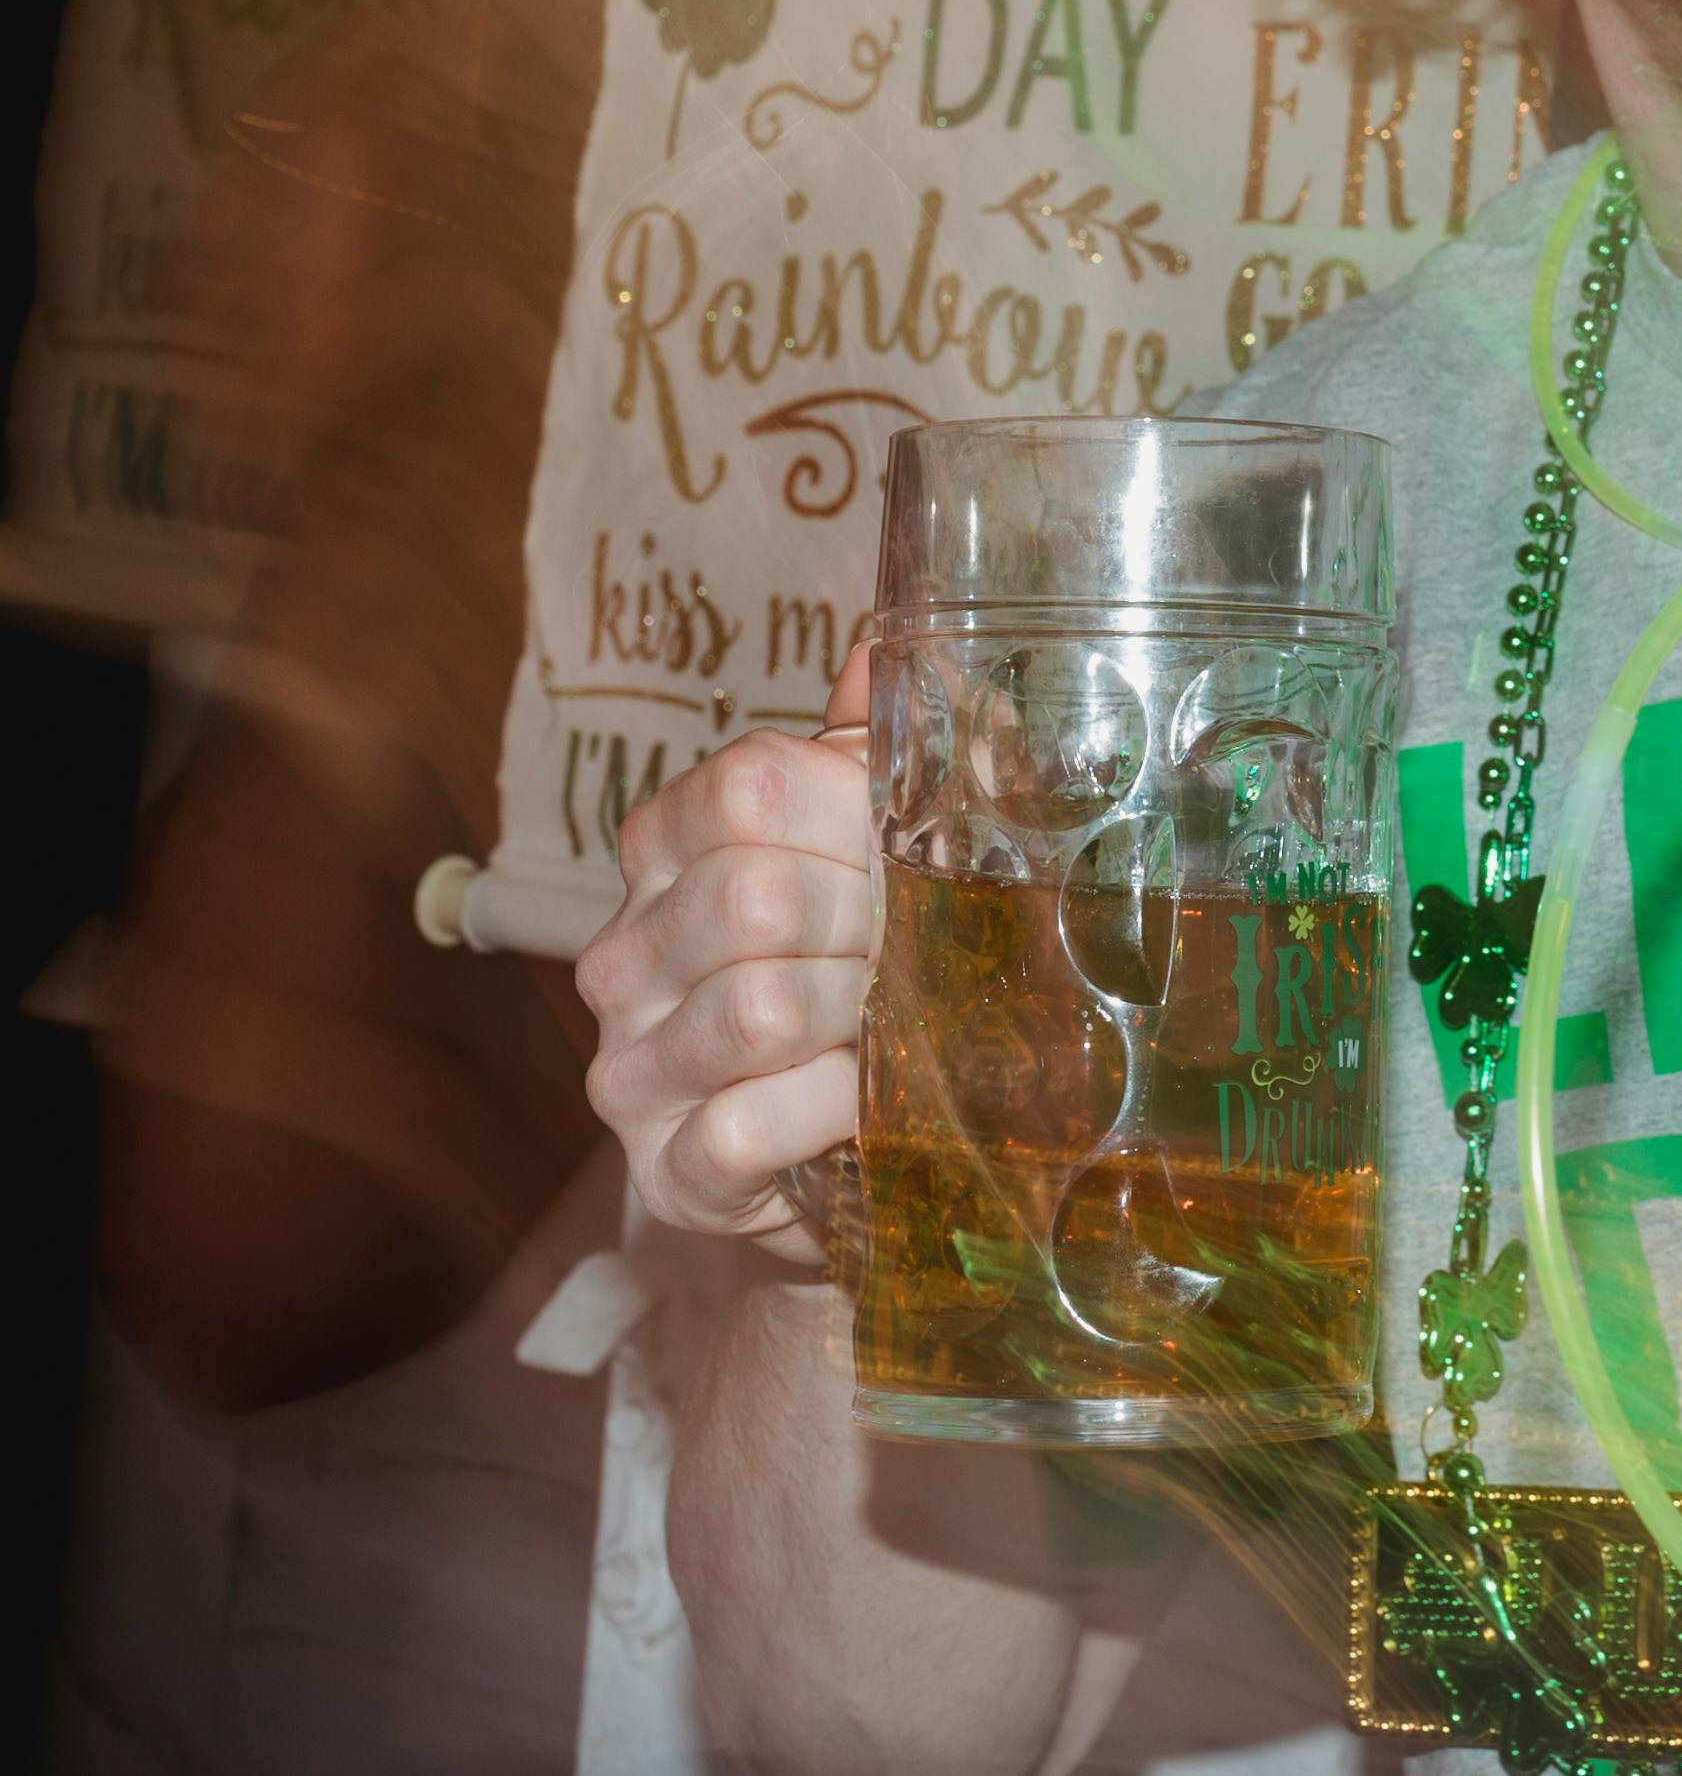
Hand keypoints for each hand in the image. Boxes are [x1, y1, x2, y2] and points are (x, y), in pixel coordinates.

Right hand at [575, 643, 880, 1264]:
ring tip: (895, 1027)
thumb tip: (882, 651)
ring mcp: (631, 1063)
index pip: (752, 785)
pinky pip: (751, 1126)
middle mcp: (623, 949)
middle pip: (757, 897)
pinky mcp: (666, 1168)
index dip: (858, 817)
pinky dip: (834, 1111)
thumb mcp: (878, 843)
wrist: (846, 1134)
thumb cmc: (863, 963)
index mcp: (669, 844)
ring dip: (860, 1019)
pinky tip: (865, 1101)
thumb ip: (880, 748)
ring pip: (757, 1010)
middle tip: (919, 954)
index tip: (910, 854)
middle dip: (872, 927)